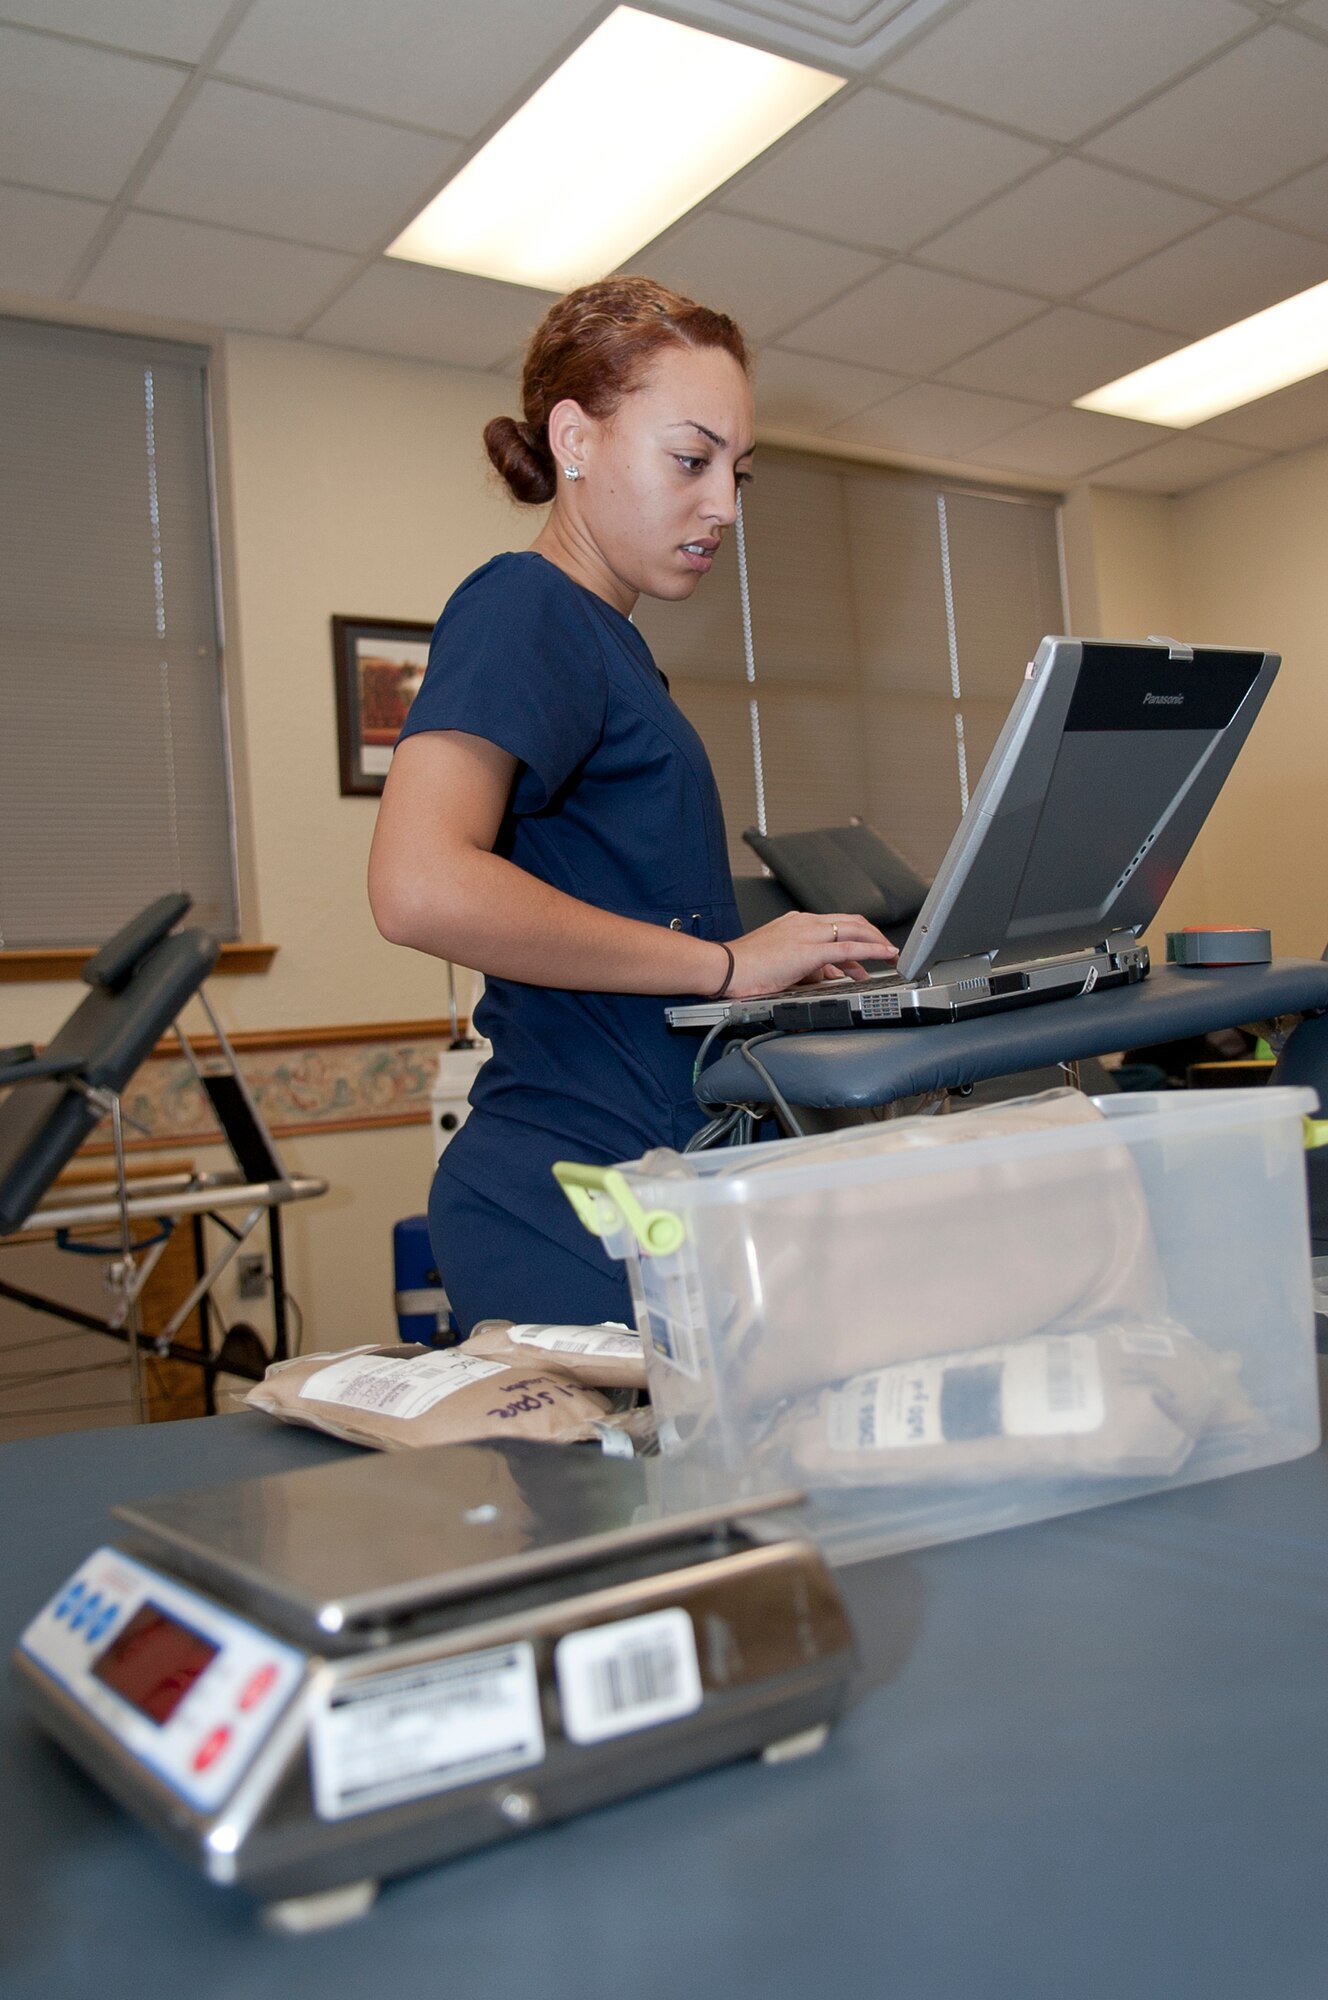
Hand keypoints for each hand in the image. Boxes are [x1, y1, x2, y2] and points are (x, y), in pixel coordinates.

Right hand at [723, 912, 897, 998]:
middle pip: (851, 921)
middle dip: (874, 935)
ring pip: (854, 930)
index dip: (859, 934)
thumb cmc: (744, 968)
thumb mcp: (782, 965)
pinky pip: (848, 948)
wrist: (724, 967)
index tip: (870, 948)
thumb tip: (828, 976)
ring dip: (877, 942)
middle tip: (888, 951)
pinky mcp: (808, 950)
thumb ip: (808, 967)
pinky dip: (871, 950)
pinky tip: (884, 956)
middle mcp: (804, 923)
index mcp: (796, 923)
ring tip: (891, 956)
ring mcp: (807, 934)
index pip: (837, 923)